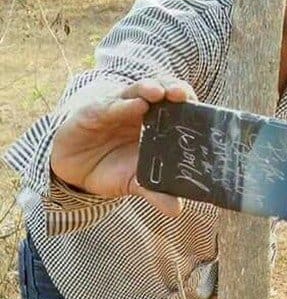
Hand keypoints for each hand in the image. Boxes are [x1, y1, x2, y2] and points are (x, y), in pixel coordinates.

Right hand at [50, 78, 196, 216]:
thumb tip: (177, 209)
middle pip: (162, 90)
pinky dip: (124, 104)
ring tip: (160, 93)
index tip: (201, 109)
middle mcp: (140, 111)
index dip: (189, 103)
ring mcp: (119, 107)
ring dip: (150, 88)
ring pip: (138, 91)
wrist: (74, 171)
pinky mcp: (96, 111)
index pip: (178, 106)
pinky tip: (136, 105)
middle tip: (183, 96)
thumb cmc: (111, 169)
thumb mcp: (134, 182)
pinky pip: (111, 105)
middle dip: (174, 89)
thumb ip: (155, 192)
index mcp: (156, 124)